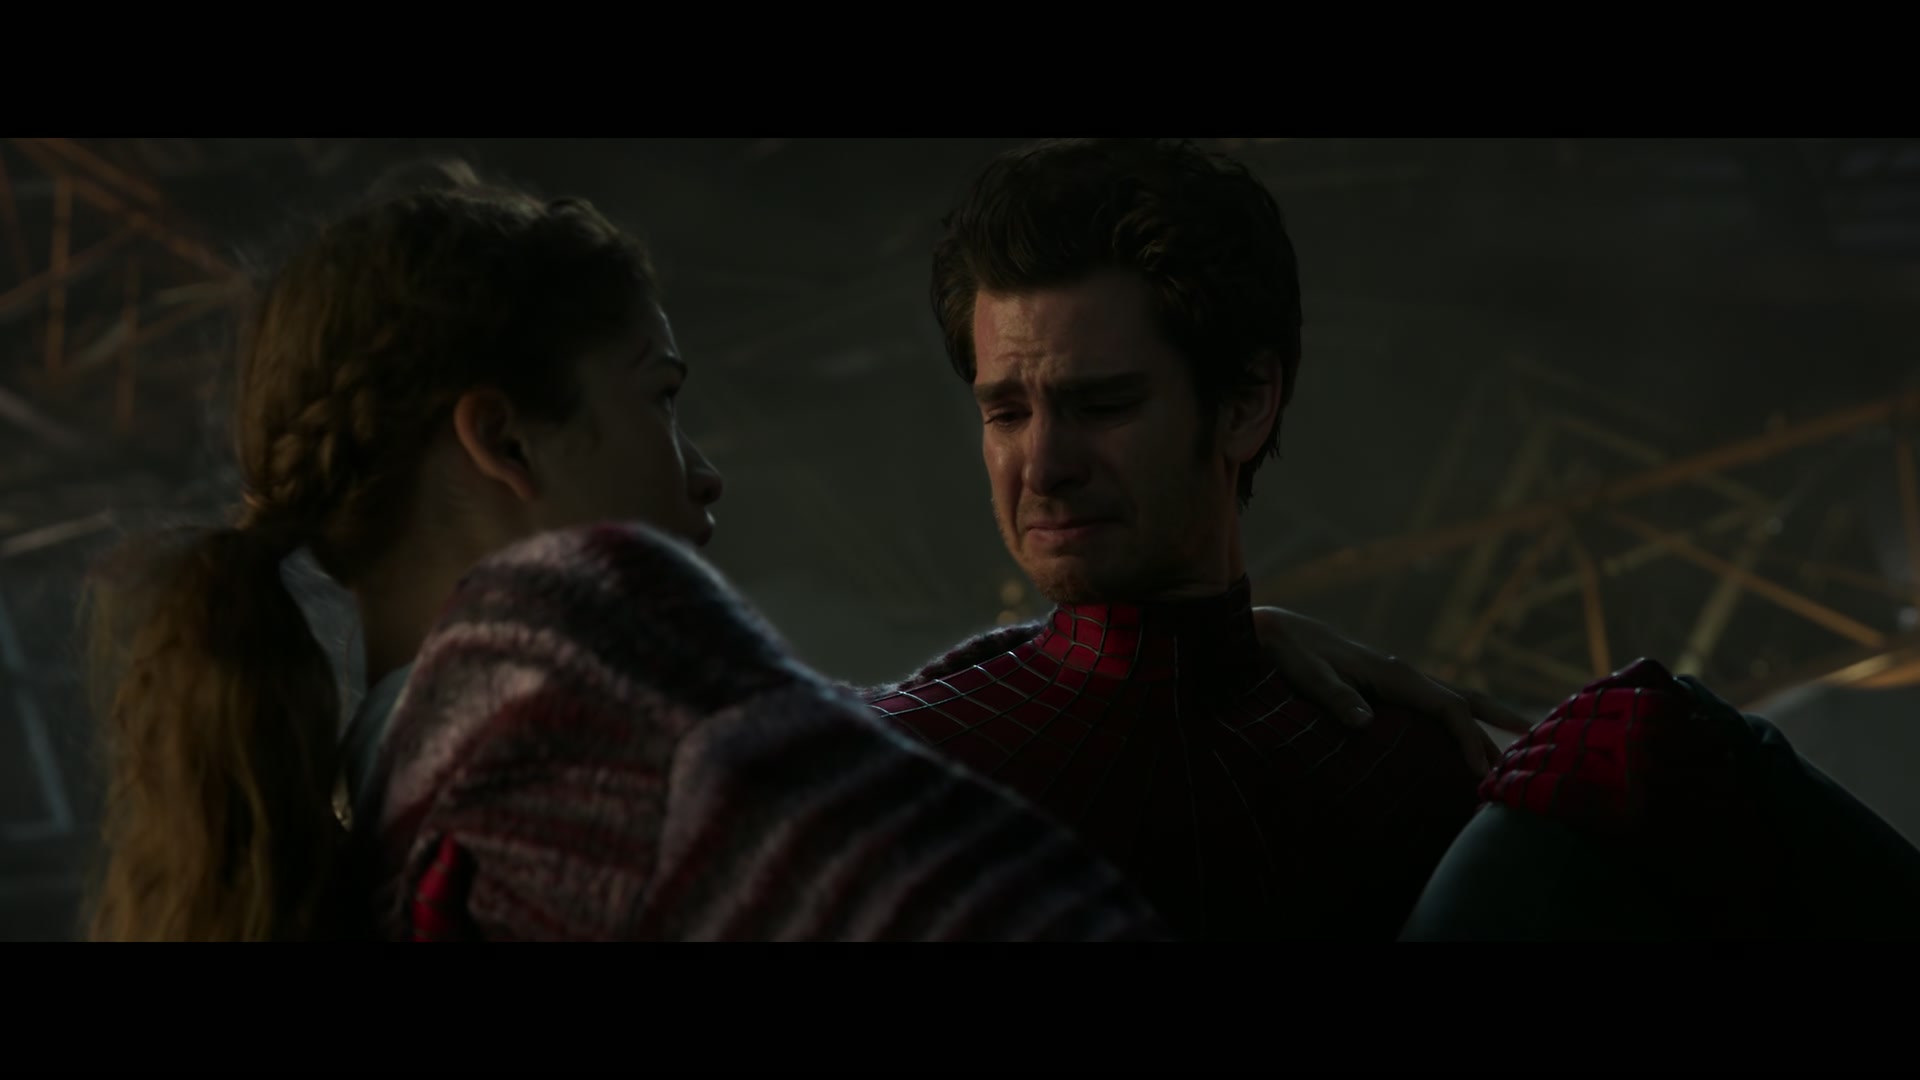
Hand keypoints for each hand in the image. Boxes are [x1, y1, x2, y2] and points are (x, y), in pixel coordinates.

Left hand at [1251, 606, 1535, 775]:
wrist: (1278, 631)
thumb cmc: (1292, 655)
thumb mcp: (1310, 677)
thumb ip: (1336, 699)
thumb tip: (1363, 724)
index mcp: (1392, 673)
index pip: (1448, 708)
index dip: (1468, 739)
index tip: (1480, 773)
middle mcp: (1403, 674)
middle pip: (1463, 701)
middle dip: (1496, 727)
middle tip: (1532, 755)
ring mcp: (1398, 678)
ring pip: (1453, 699)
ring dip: (1483, 721)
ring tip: (1513, 746)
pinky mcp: (1388, 684)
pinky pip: (1434, 703)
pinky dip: (1457, 719)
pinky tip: (1459, 738)